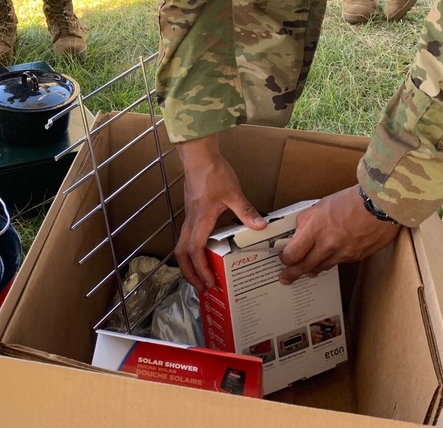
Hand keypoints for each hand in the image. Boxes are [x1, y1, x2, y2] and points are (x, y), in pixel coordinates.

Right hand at [174, 134, 267, 289]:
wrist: (198, 155)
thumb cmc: (212, 172)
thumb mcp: (233, 192)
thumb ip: (245, 211)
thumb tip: (260, 227)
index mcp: (200, 220)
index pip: (195, 251)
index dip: (201, 269)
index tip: (210, 282)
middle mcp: (191, 221)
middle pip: (182, 253)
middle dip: (189, 273)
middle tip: (201, 287)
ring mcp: (189, 216)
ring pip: (182, 245)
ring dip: (189, 263)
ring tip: (201, 274)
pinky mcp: (191, 211)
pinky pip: (186, 236)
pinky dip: (191, 250)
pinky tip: (203, 251)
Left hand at [278, 186, 400, 284]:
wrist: (378, 206)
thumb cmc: (350, 201)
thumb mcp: (320, 206)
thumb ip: (307, 221)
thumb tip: (298, 233)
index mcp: (315, 229)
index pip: (293, 253)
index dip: (285, 258)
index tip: (283, 259)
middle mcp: (327, 245)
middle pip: (305, 266)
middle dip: (293, 274)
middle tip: (286, 278)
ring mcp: (342, 254)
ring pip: (322, 267)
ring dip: (313, 269)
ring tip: (307, 270)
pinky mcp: (355, 257)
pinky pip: (338, 263)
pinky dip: (330, 262)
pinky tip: (329, 259)